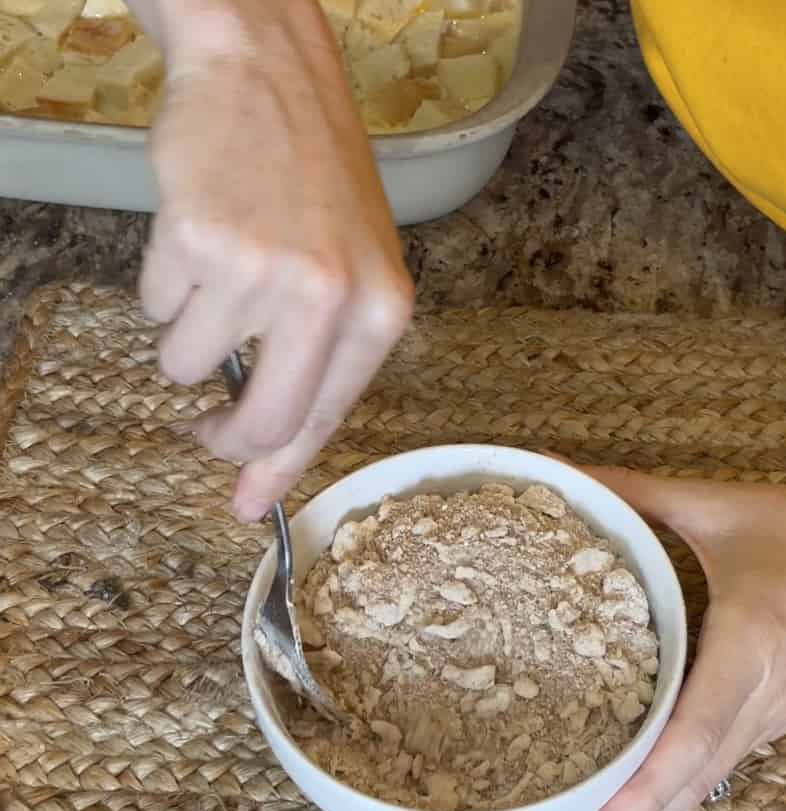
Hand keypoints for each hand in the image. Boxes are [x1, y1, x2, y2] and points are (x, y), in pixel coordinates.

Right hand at [135, 0, 412, 520]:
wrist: (270, 77)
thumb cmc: (314, 184)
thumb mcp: (349, 275)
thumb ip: (315, 367)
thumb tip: (254, 472)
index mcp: (380, 313)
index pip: (326, 420)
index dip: (280, 471)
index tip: (247, 504)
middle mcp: (328, 299)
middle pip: (261, 422)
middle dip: (223, 439)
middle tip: (204, 426)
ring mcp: (261, 270)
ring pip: (186, 364)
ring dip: (187, 334)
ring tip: (216, 272)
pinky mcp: (195, 242)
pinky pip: (154, 308)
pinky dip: (163, 285)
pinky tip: (196, 235)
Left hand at [540, 461, 785, 810]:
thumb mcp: (714, 504)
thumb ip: (634, 493)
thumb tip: (562, 474)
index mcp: (753, 642)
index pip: (694, 732)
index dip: (641, 785)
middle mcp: (766, 697)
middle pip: (691, 784)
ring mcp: (776, 716)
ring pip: (704, 788)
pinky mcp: (778, 718)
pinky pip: (718, 768)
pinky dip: (672, 796)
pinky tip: (631, 804)